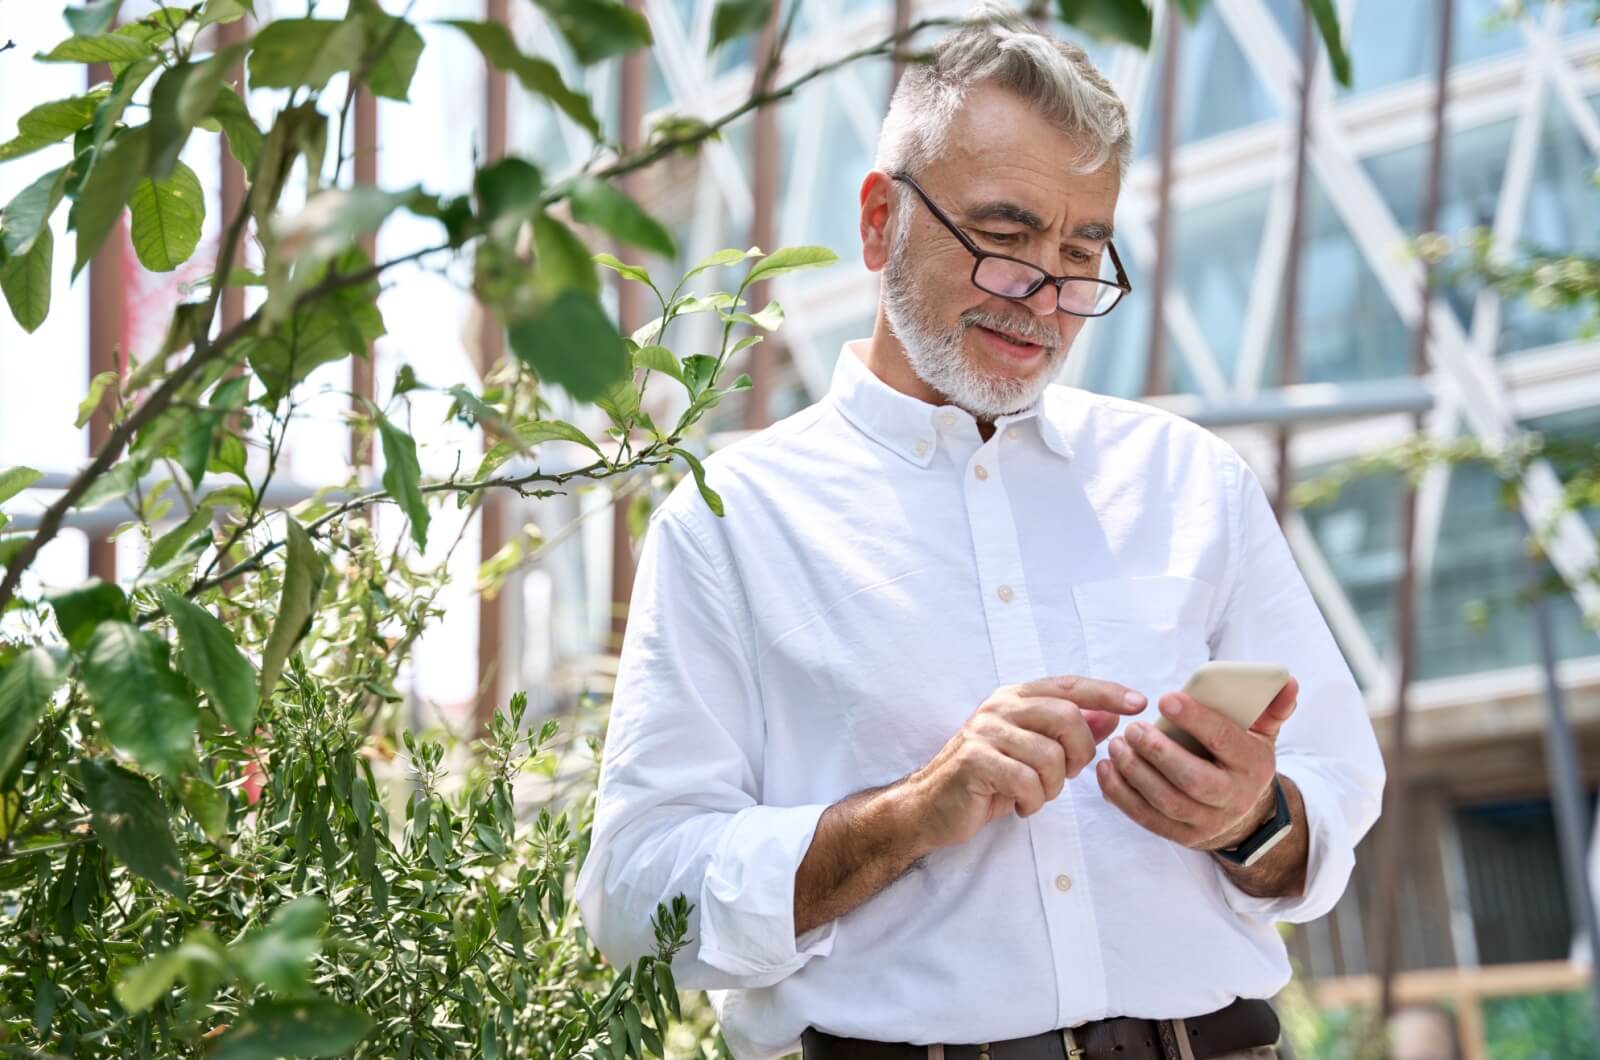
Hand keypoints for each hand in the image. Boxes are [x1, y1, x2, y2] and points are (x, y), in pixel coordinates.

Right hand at [902, 675, 1149, 854]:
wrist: (930, 806)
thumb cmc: (986, 779)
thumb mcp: (1032, 752)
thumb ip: (1069, 733)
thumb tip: (1112, 717)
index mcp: (1015, 698)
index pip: (1069, 686)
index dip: (1107, 692)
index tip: (1139, 702)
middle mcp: (999, 707)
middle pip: (1067, 718)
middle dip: (1080, 753)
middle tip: (1071, 776)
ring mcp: (984, 731)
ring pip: (1050, 756)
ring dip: (1053, 786)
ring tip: (1036, 795)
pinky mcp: (974, 760)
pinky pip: (1027, 782)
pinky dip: (1032, 802)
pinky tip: (1019, 806)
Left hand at [1095, 675, 1298, 850]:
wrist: (1244, 815)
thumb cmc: (1242, 760)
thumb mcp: (1262, 733)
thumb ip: (1270, 706)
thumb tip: (1285, 681)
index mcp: (1253, 765)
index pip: (1224, 740)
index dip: (1195, 719)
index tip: (1165, 698)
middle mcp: (1232, 797)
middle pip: (1193, 779)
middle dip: (1159, 753)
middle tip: (1133, 728)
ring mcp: (1206, 822)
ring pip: (1167, 802)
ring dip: (1136, 774)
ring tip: (1117, 746)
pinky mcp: (1181, 836)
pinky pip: (1147, 819)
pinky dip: (1122, 796)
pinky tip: (1107, 771)